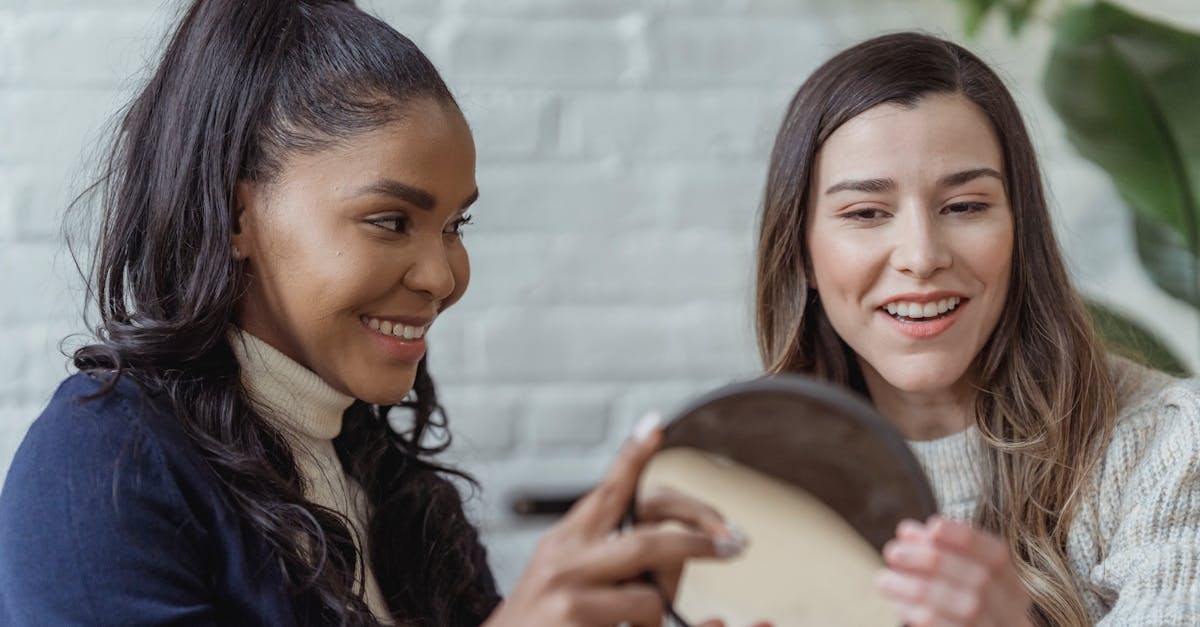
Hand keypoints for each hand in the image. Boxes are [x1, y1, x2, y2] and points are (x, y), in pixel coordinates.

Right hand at [484, 417, 746, 626]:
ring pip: (651, 594)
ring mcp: (569, 592)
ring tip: (641, 620)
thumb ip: (606, 554)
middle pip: (649, 538)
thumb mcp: (563, 575)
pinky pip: (646, 618)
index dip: (633, 459)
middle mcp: (565, 559)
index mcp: (566, 539)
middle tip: (734, 544)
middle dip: (699, 539)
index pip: (608, 491)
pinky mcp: (575, 619)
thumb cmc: (543, 621)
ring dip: (661, 609)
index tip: (656, 427)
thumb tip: (673, 549)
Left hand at [875, 516, 1033, 626]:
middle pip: (980, 579)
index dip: (967, 538)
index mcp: (1012, 587)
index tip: (933, 525)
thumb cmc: (957, 609)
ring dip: (919, 588)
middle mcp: (1011, 612)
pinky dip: (923, 615)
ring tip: (884, 579)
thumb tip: (908, 532)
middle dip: (933, 560)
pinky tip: (900, 606)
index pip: (998, 556)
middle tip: (892, 551)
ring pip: (968, 607)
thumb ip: (937, 553)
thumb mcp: (956, 580)